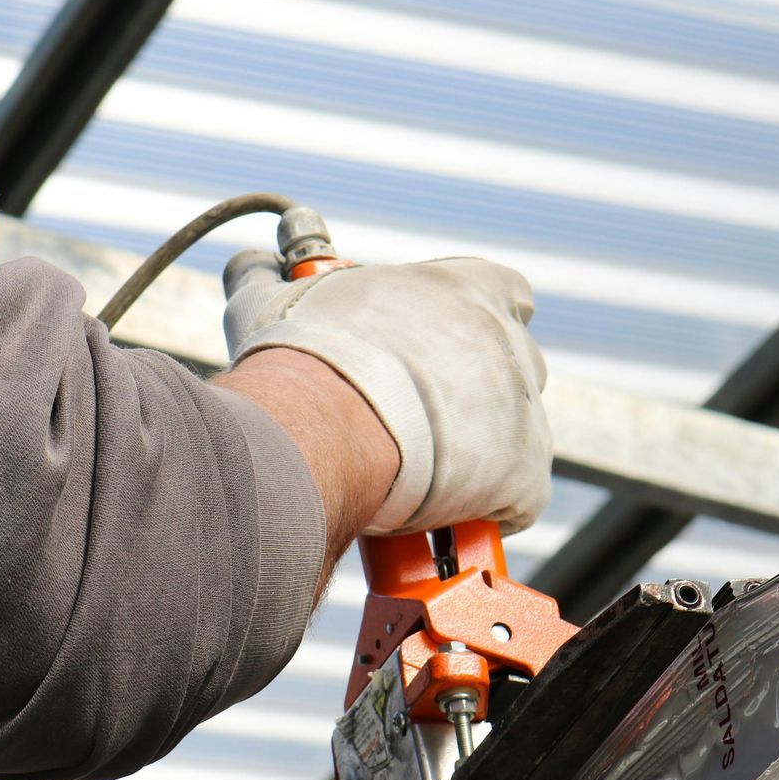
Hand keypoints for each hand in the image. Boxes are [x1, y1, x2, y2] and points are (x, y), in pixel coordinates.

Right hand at [223, 252, 552, 535]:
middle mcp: (510, 342)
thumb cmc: (304, 359)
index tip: (445, 350)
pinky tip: (442, 514)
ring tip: (423, 472)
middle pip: (514, 367)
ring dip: (482, 453)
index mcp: (469, 288)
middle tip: (420, 418)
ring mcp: (524, 411)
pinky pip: (518, 500)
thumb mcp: (278, 303)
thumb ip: (273, 278)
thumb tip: (253, 264)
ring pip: (517, 435)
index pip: (507, 294)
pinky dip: (485, 511)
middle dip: (479, 394)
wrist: (325, 429)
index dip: (480, 323)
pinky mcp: (525, 475)